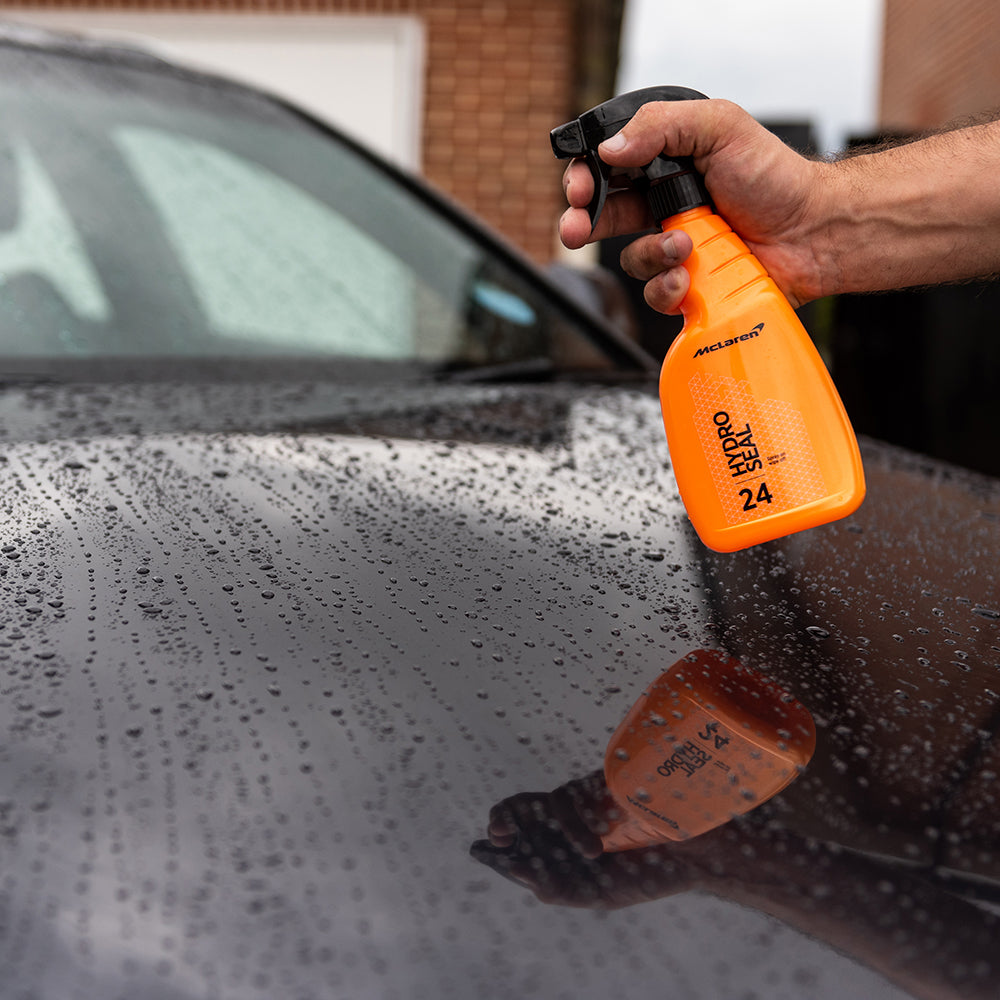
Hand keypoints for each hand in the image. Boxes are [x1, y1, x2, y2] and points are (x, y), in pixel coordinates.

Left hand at [471, 772, 706, 908]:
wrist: (694, 853)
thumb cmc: (649, 872)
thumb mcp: (597, 892)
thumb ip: (558, 888)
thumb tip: (519, 874)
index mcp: (565, 848)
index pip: (523, 838)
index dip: (501, 837)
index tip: (484, 848)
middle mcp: (568, 822)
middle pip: (520, 810)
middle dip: (501, 819)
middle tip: (497, 838)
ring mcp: (582, 801)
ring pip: (537, 803)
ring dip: (528, 825)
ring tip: (525, 845)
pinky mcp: (595, 784)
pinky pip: (567, 801)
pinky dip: (574, 827)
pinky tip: (594, 849)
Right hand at [559, 98, 831, 312]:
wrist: (813, 231)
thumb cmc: (774, 177)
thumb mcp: (720, 127)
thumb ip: (662, 126)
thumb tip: (610, 149)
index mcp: (665, 164)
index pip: (607, 169)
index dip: (584, 179)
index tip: (579, 189)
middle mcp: (664, 207)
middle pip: (602, 217)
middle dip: (581, 224)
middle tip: (576, 230)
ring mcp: (674, 249)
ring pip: (631, 260)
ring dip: (649, 255)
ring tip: (682, 247)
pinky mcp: (687, 287)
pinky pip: (655, 296)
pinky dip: (667, 289)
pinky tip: (689, 278)